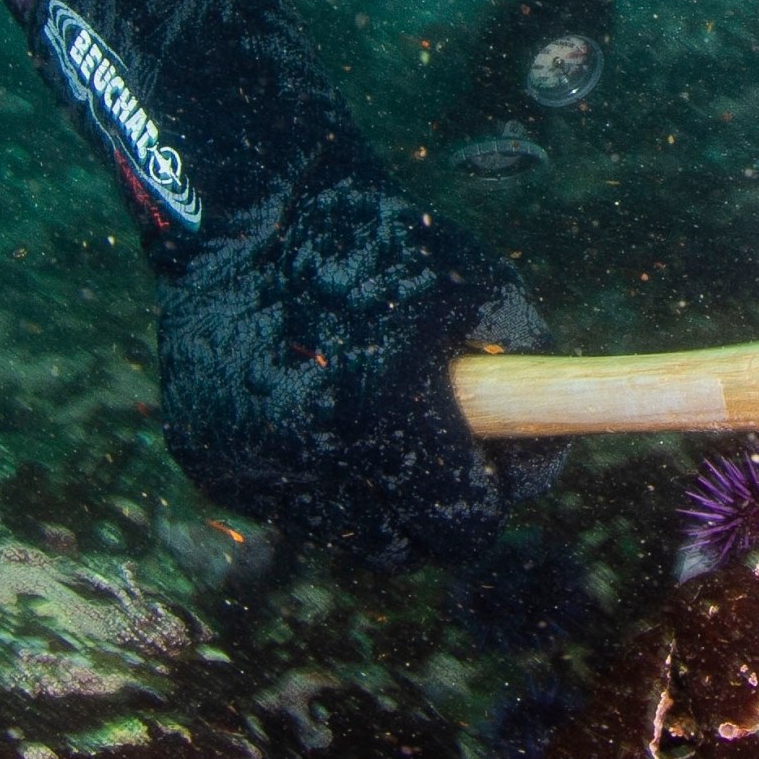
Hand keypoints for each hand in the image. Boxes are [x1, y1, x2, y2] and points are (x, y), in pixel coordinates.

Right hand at [33, 0, 554, 567]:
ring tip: (377, 423)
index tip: (499, 468)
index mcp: (386, 416)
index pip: (460, 522)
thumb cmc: (373, 241)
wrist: (246, 210)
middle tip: (445, 456)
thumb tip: (551, 416)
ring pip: (337, 529)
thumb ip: (526, 354)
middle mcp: (314, 457)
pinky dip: (307, 473)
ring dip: (368, 499)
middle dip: (432, 510)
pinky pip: (278, 497)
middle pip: (399, 548)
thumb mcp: (476, 280)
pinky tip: (315, 407)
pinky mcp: (207, 458)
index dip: (489, 499)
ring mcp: (252, 465)